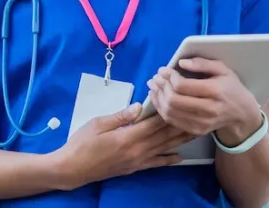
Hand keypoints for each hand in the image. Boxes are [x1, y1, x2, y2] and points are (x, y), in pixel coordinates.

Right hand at [53, 103, 192, 189]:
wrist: (74, 168)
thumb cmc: (82, 143)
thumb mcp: (97, 124)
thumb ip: (120, 116)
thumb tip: (139, 107)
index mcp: (128, 137)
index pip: (154, 123)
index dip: (167, 112)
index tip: (177, 101)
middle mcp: (138, 150)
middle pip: (164, 136)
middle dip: (180, 125)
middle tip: (194, 114)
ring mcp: (138, 161)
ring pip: (164, 149)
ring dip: (180, 140)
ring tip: (194, 131)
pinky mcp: (136, 168)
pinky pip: (157, 163)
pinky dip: (169, 159)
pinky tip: (179, 156)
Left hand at [147, 58, 263, 144]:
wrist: (242, 115)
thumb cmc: (231, 88)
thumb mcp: (223, 70)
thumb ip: (202, 64)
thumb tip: (181, 63)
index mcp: (215, 92)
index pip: (182, 86)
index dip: (168, 77)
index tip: (163, 70)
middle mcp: (209, 110)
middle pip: (173, 100)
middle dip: (160, 87)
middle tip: (155, 78)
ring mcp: (202, 123)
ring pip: (170, 112)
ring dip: (157, 98)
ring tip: (154, 87)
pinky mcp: (196, 131)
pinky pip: (172, 121)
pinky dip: (161, 109)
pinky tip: (159, 99)